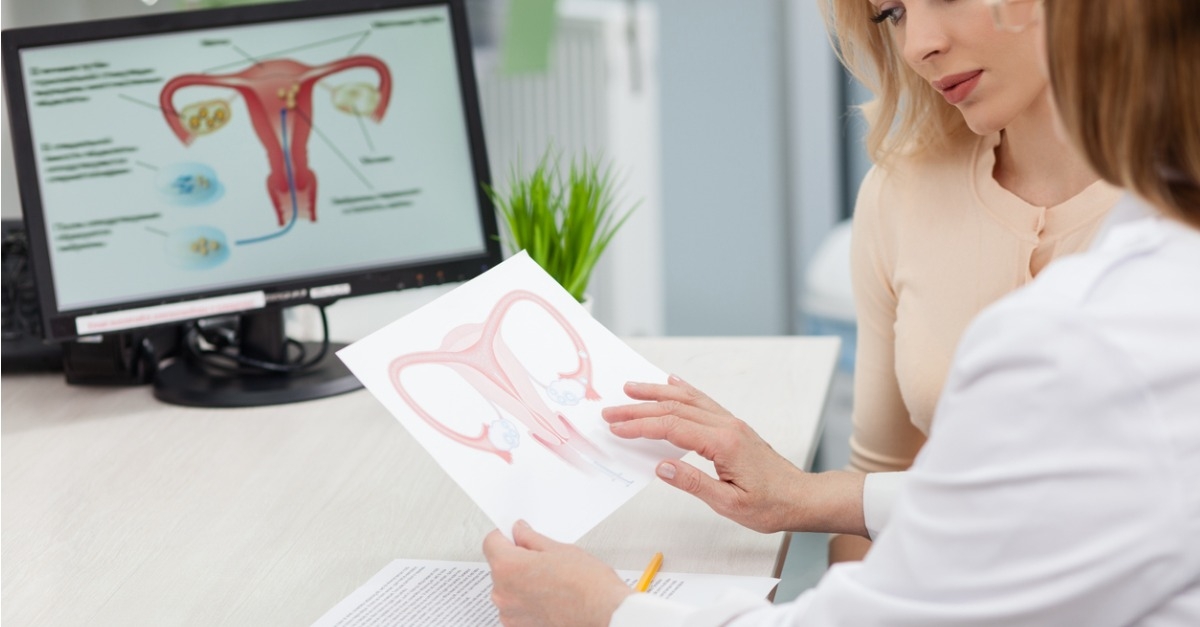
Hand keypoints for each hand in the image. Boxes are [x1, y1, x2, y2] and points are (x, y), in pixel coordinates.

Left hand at [483, 520, 632, 626]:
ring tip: (551, 580)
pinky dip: (527, 600)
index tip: (516, 535)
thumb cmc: (588, 587)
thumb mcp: (560, 550)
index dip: (506, 535)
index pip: (491, 542)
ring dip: (522, 582)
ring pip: (508, 587)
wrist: (604, 616)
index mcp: (508, 568)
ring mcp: (510, 614)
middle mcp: (502, 593)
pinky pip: (516, 606)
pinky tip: (550, 596)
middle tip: (543, 558)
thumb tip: (520, 532)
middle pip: (499, 566)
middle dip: (516, 559)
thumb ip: (532, 539)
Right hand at [603, 376, 865, 535]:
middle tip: (610, 411)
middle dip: (638, 408)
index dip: (641, 426)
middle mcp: (726, 426)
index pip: (672, 428)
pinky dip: (683, 391)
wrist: (801, 497)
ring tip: (630, 390)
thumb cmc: (771, 505)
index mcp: (723, 443)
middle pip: (674, 409)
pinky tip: (671, 383)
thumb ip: (694, 483)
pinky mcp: (732, 426)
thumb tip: (661, 467)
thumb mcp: (730, 504)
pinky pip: (703, 402)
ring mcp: (730, 423)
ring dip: (656, 393)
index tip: (616, 428)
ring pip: (687, 400)